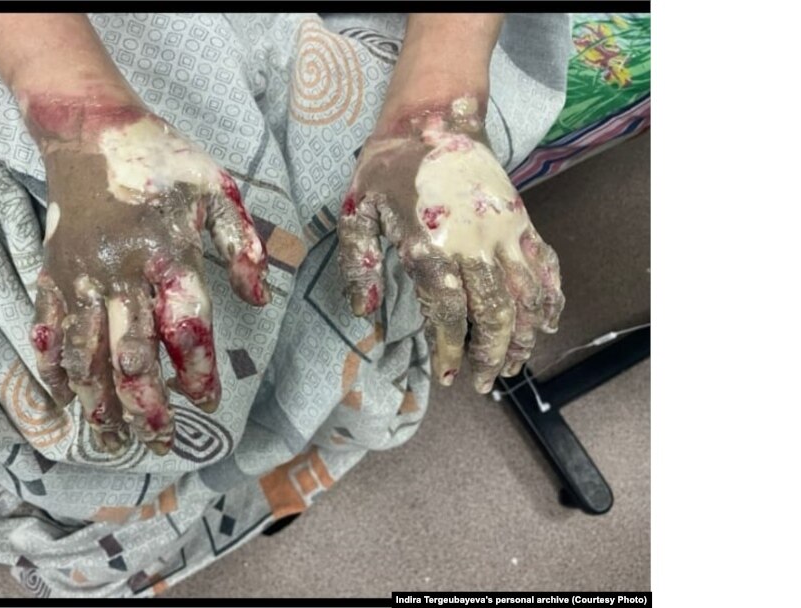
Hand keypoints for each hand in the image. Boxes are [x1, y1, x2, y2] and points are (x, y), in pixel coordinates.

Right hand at [29, 103, 269, 454]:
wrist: (91, 131)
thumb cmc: (163, 161)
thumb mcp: (217, 189)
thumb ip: (242, 246)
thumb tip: (260, 300)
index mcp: (167, 255)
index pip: (185, 329)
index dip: (198, 373)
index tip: (207, 403)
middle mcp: (121, 273)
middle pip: (132, 355)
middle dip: (147, 406)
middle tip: (161, 442)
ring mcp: (80, 277)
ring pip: (86, 354)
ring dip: (99, 401)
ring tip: (112, 438)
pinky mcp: (52, 275)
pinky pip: (49, 331)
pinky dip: (53, 368)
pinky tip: (63, 399)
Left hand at [338, 97, 564, 393]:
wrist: (433, 116)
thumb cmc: (387, 167)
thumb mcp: (356, 212)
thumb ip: (358, 264)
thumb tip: (363, 312)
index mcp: (430, 245)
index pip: (447, 313)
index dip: (450, 349)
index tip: (448, 375)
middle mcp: (472, 243)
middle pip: (493, 315)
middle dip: (491, 356)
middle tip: (483, 383)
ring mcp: (502, 231)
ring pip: (524, 297)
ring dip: (522, 338)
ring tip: (514, 366)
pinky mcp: (520, 220)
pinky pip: (545, 265)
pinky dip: (550, 298)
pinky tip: (547, 325)